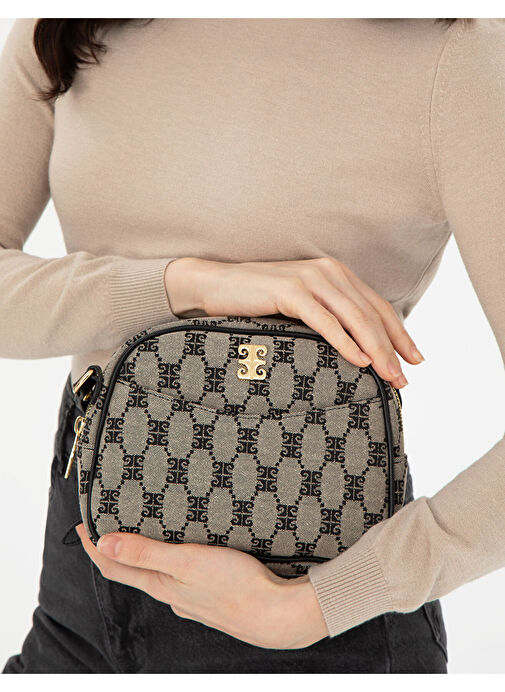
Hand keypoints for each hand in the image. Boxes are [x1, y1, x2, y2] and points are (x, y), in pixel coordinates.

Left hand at [75, 524, 328, 648]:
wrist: (276, 615)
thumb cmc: (237, 587)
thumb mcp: (187, 562)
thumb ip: (147, 553)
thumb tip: (106, 543)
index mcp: (161, 585)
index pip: (115, 566)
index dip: (96, 547)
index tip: (83, 526)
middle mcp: (171, 594)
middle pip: (132, 571)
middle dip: (116, 549)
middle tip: (108, 525)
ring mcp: (190, 598)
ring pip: (156, 575)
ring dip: (142, 556)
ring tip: (142, 534)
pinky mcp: (209, 596)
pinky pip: (178, 578)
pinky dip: (168, 563)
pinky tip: (181, 556)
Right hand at [165, 256, 423, 388]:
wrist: (216, 284)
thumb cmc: (257, 301)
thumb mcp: (301, 306)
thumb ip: (327, 315)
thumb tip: (355, 348)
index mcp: (336, 273)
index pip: (378, 306)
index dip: (400, 334)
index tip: (415, 359)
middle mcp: (329, 271)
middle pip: (372, 314)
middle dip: (392, 349)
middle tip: (403, 379)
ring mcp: (310, 279)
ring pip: (355, 318)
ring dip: (375, 349)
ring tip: (388, 375)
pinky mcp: (291, 291)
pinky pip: (325, 320)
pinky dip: (345, 342)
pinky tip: (358, 361)